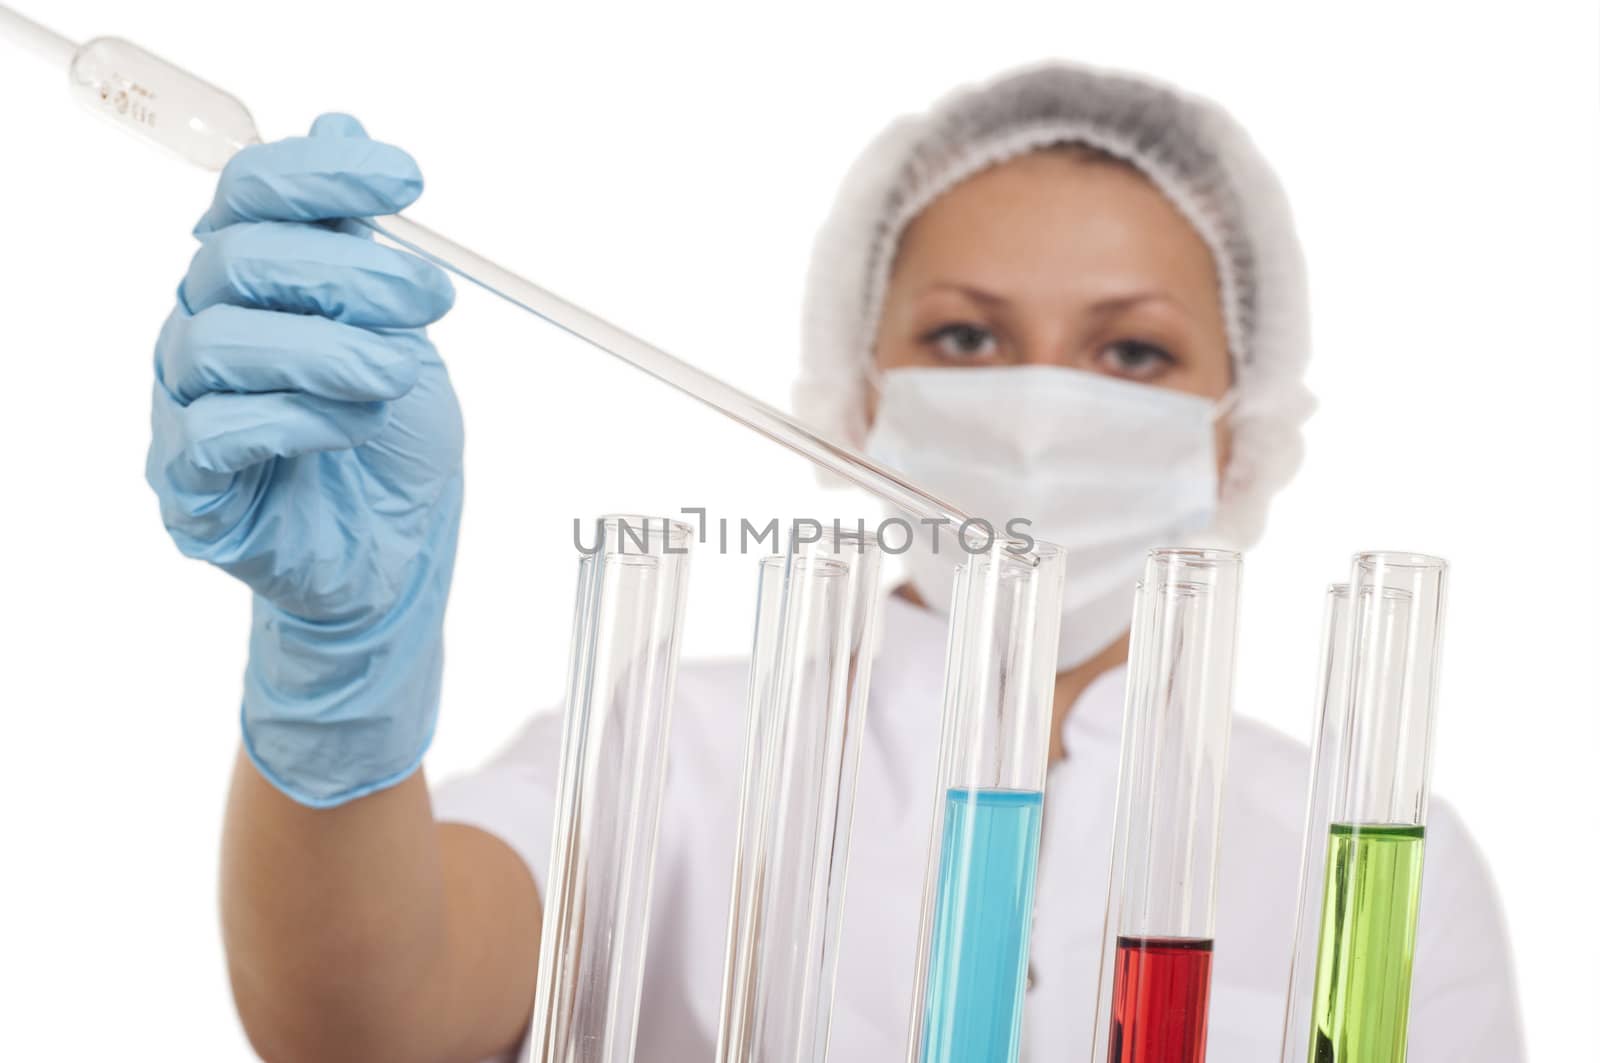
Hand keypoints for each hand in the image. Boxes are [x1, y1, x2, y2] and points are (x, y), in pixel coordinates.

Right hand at [147, 113, 463, 807]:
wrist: (392, 553)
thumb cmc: (391, 440)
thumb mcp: (400, 331)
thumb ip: (363, 241)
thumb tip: (342, 126)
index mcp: (250, 280)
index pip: (252, 194)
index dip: (321, 175)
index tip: (407, 182)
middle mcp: (205, 326)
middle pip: (236, 258)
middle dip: (346, 269)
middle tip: (430, 300)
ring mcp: (188, 404)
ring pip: (220, 340)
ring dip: (327, 348)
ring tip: (397, 375)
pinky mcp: (192, 484)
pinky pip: (215, 432)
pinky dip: (297, 418)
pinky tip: (351, 425)